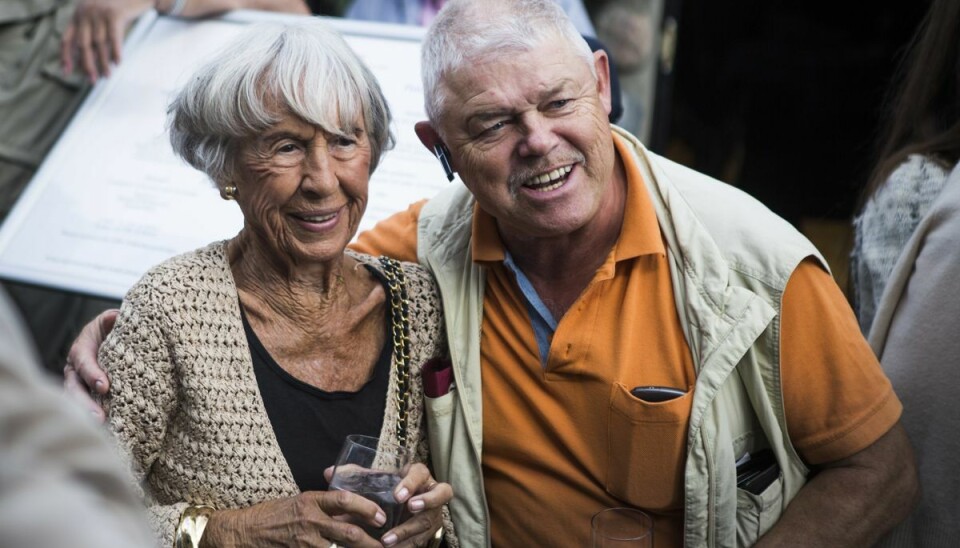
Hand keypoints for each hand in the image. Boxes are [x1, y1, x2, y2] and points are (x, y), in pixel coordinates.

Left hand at [60, 0, 151, 82]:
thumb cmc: (120, 5)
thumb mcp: (100, 15)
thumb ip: (93, 30)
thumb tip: (92, 56)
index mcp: (78, 14)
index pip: (67, 39)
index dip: (66, 56)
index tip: (67, 72)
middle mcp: (85, 13)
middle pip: (83, 45)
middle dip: (87, 64)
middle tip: (92, 80)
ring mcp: (99, 13)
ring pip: (99, 44)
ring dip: (103, 62)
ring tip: (107, 75)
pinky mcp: (114, 14)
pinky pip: (114, 38)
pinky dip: (116, 52)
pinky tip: (118, 63)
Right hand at [63, 308, 118, 421]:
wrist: (114, 338)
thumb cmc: (114, 328)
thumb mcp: (112, 320)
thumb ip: (113, 319)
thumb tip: (115, 317)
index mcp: (82, 348)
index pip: (83, 362)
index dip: (92, 374)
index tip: (105, 387)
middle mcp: (76, 368)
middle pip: (74, 388)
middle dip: (85, 403)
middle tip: (99, 418)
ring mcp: (79, 384)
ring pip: (76, 401)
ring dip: (86, 415)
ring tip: (101, 429)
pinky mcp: (88, 395)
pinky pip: (87, 407)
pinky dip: (92, 418)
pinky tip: (107, 432)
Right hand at [200, 492, 386, 547]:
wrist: (243, 532)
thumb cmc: (272, 514)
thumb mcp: (299, 502)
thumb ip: (324, 506)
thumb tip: (352, 512)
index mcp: (311, 501)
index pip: (344, 500)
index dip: (366, 508)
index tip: (381, 516)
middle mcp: (309, 521)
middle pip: (348, 533)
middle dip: (370, 542)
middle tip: (385, 546)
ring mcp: (304, 542)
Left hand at [325, 463, 452, 546]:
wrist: (399, 506)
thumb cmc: (386, 490)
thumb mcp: (374, 481)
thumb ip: (355, 476)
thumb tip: (328, 473)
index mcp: (418, 475)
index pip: (421, 473)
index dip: (412, 483)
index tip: (397, 495)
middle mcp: (431, 492)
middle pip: (441, 493)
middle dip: (427, 501)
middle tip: (410, 507)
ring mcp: (433, 513)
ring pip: (430, 521)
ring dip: (409, 531)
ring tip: (387, 540)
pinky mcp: (429, 532)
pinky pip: (422, 540)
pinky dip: (406, 545)